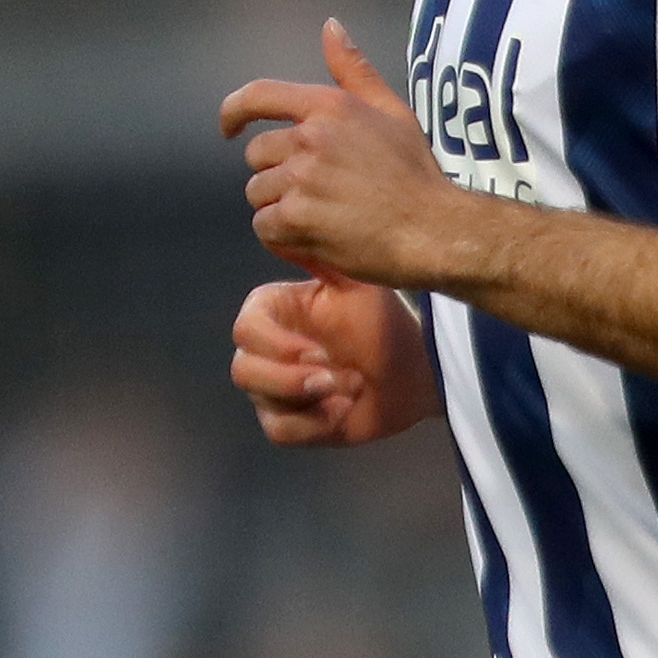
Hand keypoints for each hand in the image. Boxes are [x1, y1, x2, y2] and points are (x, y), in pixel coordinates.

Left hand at [221, 20, 461, 288]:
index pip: (258, 95)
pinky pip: (264, 226)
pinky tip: (314, 236)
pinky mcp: (296, 219)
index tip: (228, 128)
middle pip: (257, 155)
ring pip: (259, 193)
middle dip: (276, 172)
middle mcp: (309, 138)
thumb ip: (355, 70)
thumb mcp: (392, 111)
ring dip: (279, 206)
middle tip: (314, 190)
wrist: (433, 230)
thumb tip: (330, 26)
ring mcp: (300, 179)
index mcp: (329, 106)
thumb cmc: (416, 175)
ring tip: (319, 215)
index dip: (233, 111)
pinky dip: (282, 236)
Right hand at [228, 271, 438, 445]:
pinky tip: (343, 410)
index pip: (246, 328)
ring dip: (305, 400)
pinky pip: (279, 431)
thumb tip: (290, 226)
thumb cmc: (383, 321)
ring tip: (348, 388)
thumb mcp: (355, 283)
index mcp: (274, 314)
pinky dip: (312, 425)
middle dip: (290, 378)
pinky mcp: (292, 422)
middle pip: (242, 370)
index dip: (276, 345)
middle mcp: (267, 352)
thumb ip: (320, 259)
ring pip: (259, 401)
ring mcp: (276, 390)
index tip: (318, 351)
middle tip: (335, 375)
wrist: (414, 368)